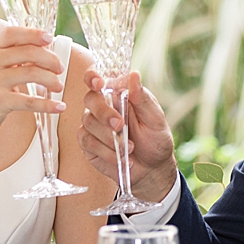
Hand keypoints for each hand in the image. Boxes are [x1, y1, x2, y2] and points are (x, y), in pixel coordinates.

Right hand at [0, 24, 66, 137]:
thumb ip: (16, 56)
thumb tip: (47, 49)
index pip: (12, 34)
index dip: (32, 33)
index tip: (49, 38)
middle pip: (28, 52)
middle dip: (50, 59)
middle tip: (60, 69)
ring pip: (31, 73)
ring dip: (51, 80)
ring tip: (59, 86)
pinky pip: (29, 101)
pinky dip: (48, 104)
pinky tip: (59, 107)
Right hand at [78, 70, 176, 201]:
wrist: (153, 168)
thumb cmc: (155, 138)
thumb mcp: (154, 118)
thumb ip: (142, 98)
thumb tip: (133, 75)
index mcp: (118, 93)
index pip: (98, 78)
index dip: (92, 77)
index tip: (99, 84)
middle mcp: (102, 106)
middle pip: (90, 99)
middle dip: (104, 112)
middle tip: (119, 125)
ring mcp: (93, 124)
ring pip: (89, 122)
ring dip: (109, 136)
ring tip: (130, 148)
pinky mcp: (88, 143)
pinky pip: (88, 142)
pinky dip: (105, 151)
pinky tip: (120, 157)